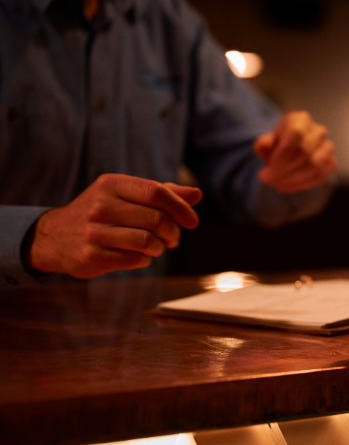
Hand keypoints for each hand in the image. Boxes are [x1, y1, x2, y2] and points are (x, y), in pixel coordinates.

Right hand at [24, 174, 202, 278]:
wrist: (55, 237)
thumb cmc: (102, 213)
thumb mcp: (126, 195)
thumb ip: (162, 193)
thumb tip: (197, 194)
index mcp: (111, 184)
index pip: (157, 192)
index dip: (181, 208)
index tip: (192, 222)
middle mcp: (100, 205)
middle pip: (157, 219)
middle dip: (173, 232)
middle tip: (173, 239)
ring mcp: (94, 232)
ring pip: (148, 242)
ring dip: (160, 248)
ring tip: (156, 247)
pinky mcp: (92, 256)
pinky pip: (135, 260)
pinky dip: (145, 260)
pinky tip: (139, 256)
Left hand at [254, 111, 337, 192]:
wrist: (292, 154)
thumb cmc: (278, 147)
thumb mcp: (266, 143)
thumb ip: (263, 143)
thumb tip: (265, 144)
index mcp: (301, 120)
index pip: (296, 134)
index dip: (282, 153)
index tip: (268, 166)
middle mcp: (318, 131)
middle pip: (306, 151)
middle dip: (285, 169)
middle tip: (269, 180)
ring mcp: (327, 147)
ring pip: (316, 165)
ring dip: (294, 178)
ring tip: (278, 185)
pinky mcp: (331, 163)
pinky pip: (321, 175)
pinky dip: (304, 184)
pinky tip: (289, 186)